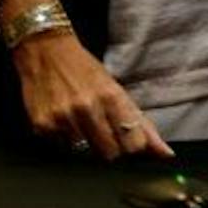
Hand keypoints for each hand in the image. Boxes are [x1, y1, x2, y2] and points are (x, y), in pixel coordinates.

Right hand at [13, 28, 171, 159]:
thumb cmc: (85, 70)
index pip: (133, 142)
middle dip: (111, 148)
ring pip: (84, 153)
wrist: (46, 53)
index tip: (129, 140)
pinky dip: (65, 139)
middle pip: (110, 153)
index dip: (133, 146)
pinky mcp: (42, 126)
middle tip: (105, 131)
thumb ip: (140, 122)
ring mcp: (63, 118)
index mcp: (112, 96)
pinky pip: (61, 148)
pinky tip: (64, 120)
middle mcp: (88, 109)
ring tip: (82, 122)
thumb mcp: (116, 88)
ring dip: (85, 143)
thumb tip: (165, 153)